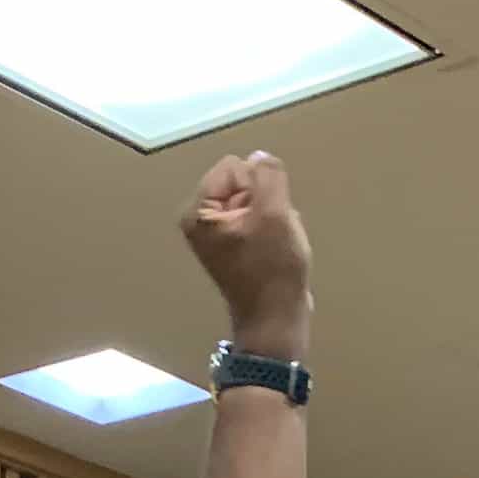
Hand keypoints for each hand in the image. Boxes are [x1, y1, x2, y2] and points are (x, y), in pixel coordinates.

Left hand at [182, 151, 312, 352]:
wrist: (277, 320)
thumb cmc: (273, 270)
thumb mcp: (274, 214)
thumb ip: (268, 176)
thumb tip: (261, 157)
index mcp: (198, 213)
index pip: (234, 167)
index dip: (259, 185)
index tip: (267, 215)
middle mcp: (201, 222)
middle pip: (243, 184)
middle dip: (266, 201)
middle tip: (274, 231)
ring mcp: (217, 236)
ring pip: (256, 201)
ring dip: (273, 216)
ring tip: (277, 243)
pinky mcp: (234, 248)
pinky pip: (258, 220)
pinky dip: (273, 229)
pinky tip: (279, 249)